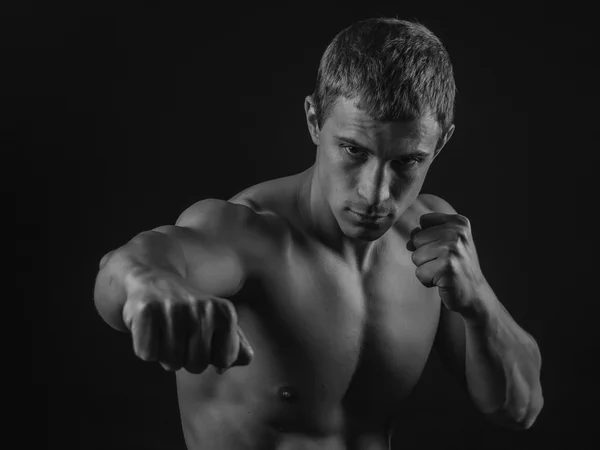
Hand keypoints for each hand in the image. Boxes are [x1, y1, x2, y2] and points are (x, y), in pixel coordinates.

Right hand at [121, 267, 253, 373]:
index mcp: (225, 312)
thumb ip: (237, 345)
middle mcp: (202, 307)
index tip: (203, 340)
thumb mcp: (217, 324)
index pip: (223, 361)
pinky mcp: (147, 310)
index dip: (210, 358)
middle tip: (180, 336)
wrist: (154, 281)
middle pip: (197, 365)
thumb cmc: (190, 312)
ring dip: (165, 355)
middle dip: (186, 359)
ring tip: (165, 332)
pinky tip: (151, 328)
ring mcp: (175, 307)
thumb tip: (246, 359)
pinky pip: (148, 354)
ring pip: (172, 362)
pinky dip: (146, 349)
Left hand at [407, 212, 487, 313]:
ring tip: (443, 271)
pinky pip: (420, 272)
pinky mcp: (447, 268)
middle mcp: (457, 233)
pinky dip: (428, 280)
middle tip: (444, 263)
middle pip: (416, 239)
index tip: (445, 248)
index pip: (423, 221)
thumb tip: (409, 243)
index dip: (428, 238)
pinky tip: (443, 281)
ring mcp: (452, 250)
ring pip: (416, 256)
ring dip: (426, 268)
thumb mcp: (446, 243)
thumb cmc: (456, 266)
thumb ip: (426, 234)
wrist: (474, 293)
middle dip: (425, 254)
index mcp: (459, 222)